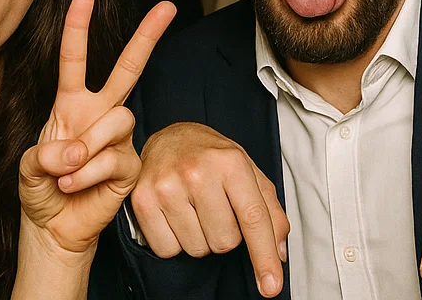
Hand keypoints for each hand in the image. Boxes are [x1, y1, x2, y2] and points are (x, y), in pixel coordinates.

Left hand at [19, 0, 175, 255]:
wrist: (54, 228)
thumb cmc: (41, 189)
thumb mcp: (27, 168)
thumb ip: (43, 156)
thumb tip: (73, 150)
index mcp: (71, 103)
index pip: (75, 58)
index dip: (78, 26)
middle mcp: (99, 112)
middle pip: (129, 68)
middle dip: (147, 36)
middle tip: (167, 6)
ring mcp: (118, 138)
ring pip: (117, 119)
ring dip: (86, 147)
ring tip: (66, 172)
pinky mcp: (130, 164)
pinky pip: (115, 157)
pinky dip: (87, 174)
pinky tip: (74, 185)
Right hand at [130, 122, 289, 298]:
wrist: (170, 137)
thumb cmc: (211, 156)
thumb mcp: (247, 169)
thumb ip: (269, 208)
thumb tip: (278, 253)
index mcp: (230, 161)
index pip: (253, 217)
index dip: (264, 256)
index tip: (271, 285)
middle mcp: (197, 170)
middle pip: (225, 241)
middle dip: (225, 233)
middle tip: (215, 206)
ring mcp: (167, 185)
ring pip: (197, 249)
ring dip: (200, 237)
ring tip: (194, 207)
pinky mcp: (143, 200)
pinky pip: (168, 250)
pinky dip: (174, 241)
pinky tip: (175, 214)